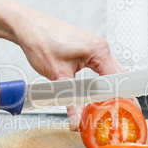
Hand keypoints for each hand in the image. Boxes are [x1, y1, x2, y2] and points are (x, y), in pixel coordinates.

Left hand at [0, 0, 138, 130]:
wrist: (27, 27)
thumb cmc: (40, 40)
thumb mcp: (57, 75)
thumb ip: (70, 100)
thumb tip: (77, 120)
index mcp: (98, 50)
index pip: (117, 81)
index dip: (120, 100)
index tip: (119, 115)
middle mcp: (100, 48)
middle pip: (119, 78)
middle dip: (118, 97)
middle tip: (117, 116)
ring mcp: (95, 49)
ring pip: (110, 75)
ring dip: (109, 90)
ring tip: (107, 109)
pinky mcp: (87, 52)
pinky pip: (100, 70)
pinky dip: (100, 84)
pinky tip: (96, 95)